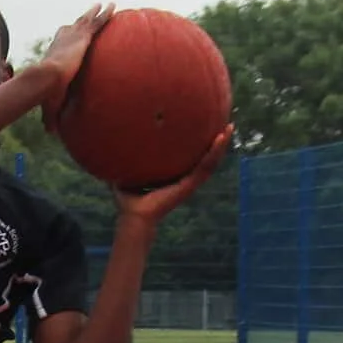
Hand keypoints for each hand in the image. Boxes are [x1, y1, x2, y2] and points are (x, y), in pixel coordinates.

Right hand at [34, 4, 113, 116]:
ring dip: (94, 12)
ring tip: (103, 4)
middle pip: (73, 27)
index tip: (68, 34)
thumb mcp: (51, 104)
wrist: (47, 78)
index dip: (65, 38)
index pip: (61, 43)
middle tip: (88, 13)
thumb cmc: (46, 91)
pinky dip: (105, 13)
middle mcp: (62, 40)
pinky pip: (97, 22)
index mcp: (54, 52)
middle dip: (80, 20)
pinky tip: (113, 6)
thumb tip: (51, 134)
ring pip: (86, 20)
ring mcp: (73, 36)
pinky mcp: (83, 37)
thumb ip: (53, 116)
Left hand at [114, 128, 231, 222]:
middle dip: (217, 143)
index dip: (201, 145)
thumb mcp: (127, 173)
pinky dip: (214, 153)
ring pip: (211, 162)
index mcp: (174, 177)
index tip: (207, 128)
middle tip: (226, 126)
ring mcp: (190, 183)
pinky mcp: (190, 185)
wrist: (134, 216)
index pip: (191, 158)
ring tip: (229, 128)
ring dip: (221, 145)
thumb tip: (112, 141)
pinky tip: (219, 138)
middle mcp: (185, 180)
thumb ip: (124, 159)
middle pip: (207, 159)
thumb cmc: (129, 200)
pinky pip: (206, 166)